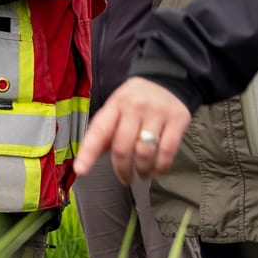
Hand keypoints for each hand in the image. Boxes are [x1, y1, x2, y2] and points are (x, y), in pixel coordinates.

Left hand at [76, 78, 190, 182]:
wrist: (169, 79)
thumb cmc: (137, 100)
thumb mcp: (117, 108)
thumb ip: (105, 132)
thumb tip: (91, 158)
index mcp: (115, 105)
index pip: (99, 131)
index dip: (88, 152)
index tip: (80, 170)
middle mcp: (135, 107)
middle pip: (122, 146)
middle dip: (122, 169)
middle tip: (125, 178)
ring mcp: (157, 113)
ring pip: (145, 151)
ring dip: (142, 170)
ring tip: (142, 174)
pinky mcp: (177, 120)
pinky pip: (167, 150)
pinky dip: (161, 166)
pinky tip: (157, 169)